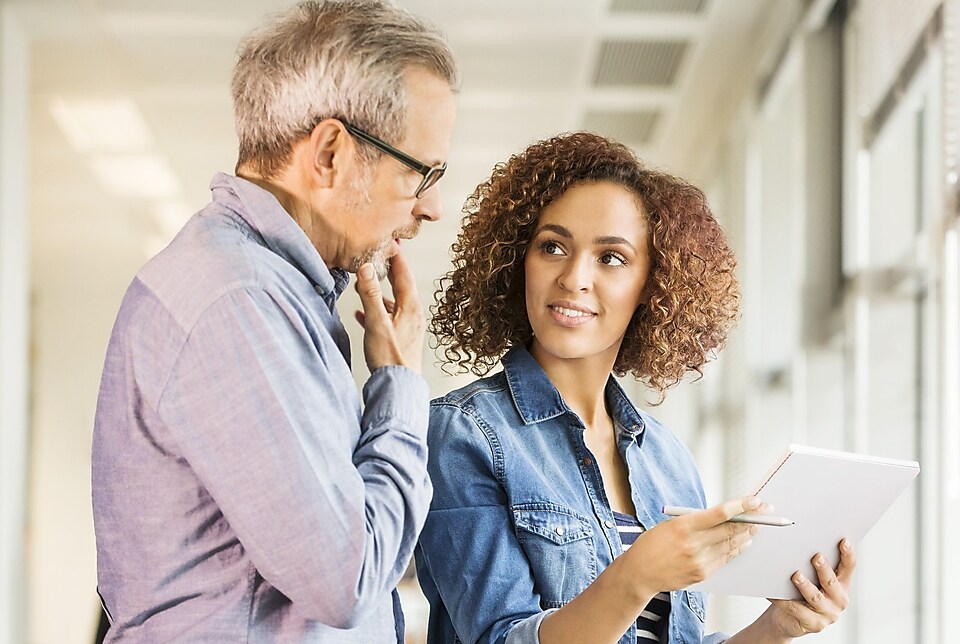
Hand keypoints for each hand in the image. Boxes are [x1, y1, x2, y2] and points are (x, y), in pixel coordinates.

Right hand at [354, 253, 424, 372]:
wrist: (399, 387)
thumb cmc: (390, 358)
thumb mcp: (376, 322)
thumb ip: (370, 294)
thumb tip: (367, 267)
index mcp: (410, 307)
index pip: (404, 274)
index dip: (396, 257)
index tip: (390, 243)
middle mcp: (413, 315)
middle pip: (401, 286)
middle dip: (388, 272)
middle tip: (378, 258)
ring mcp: (408, 327)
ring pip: (394, 302)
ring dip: (380, 292)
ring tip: (365, 284)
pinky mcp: (401, 338)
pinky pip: (389, 318)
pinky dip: (377, 311)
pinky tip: (363, 313)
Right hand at [620, 497, 761, 599]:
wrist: (639, 573)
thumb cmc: (652, 545)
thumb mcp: (670, 524)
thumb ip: (695, 521)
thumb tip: (723, 516)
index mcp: (683, 526)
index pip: (720, 514)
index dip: (741, 506)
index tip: (755, 500)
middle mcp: (694, 544)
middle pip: (731, 530)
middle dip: (752, 519)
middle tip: (765, 511)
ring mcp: (699, 561)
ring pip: (732, 545)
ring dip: (747, 534)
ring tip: (758, 525)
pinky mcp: (702, 574)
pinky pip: (725, 559)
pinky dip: (737, 549)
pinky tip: (744, 542)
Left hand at [758, 539, 855, 639]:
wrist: (787, 619)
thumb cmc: (798, 592)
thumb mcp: (811, 578)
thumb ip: (812, 565)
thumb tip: (802, 542)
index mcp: (841, 585)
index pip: (848, 567)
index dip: (848, 554)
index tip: (843, 541)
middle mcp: (838, 600)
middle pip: (831, 582)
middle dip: (824, 569)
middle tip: (816, 556)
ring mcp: (828, 614)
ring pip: (815, 597)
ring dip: (805, 585)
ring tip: (796, 575)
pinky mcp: (814, 625)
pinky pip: (796, 610)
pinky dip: (784, 600)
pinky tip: (774, 593)